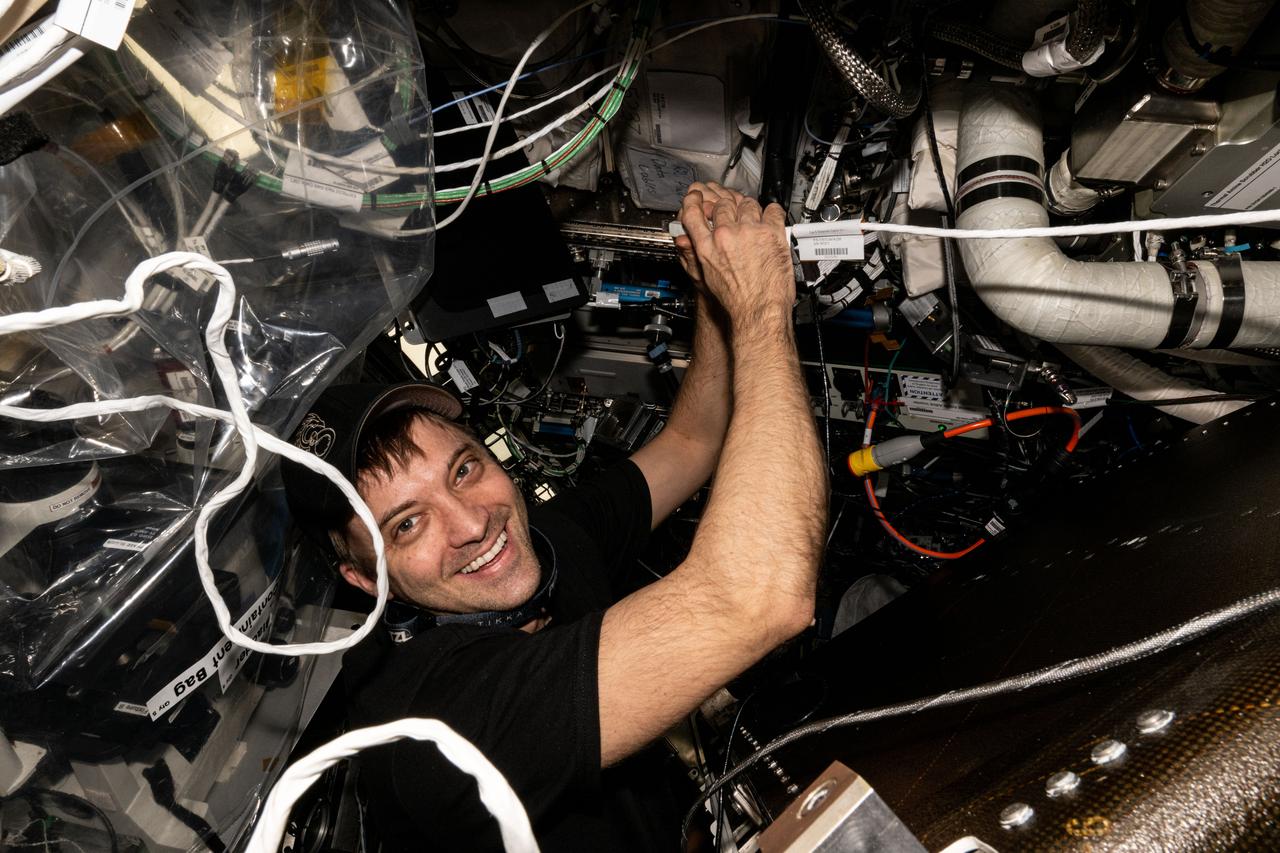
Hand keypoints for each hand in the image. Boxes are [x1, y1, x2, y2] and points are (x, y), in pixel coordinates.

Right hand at [675, 182, 793, 324]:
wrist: (759, 310)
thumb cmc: (736, 300)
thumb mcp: (706, 276)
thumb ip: (695, 253)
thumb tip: (686, 240)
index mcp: (707, 246)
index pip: (693, 213)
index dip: (693, 200)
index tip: (697, 196)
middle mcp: (727, 235)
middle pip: (723, 204)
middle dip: (728, 207)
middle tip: (735, 215)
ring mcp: (750, 231)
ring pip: (748, 204)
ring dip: (750, 210)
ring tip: (754, 222)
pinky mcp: (772, 232)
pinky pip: (773, 210)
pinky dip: (772, 213)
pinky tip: (771, 221)